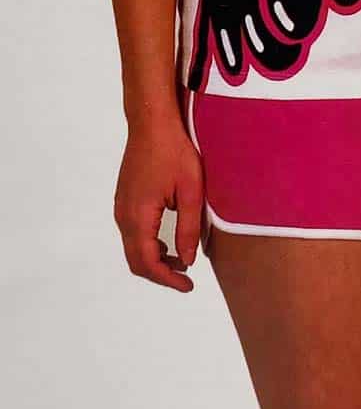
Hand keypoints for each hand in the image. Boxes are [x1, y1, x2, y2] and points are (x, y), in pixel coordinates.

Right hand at [113, 110, 204, 291]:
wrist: (152, 122)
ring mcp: (121, 207)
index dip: (167, 279)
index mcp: (139, 215)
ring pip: (133, 247)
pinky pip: (132, 233)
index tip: (187, 285)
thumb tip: (187, 260)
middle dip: (160, 273)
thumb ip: (189, 228)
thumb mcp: (191, 191)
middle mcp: (124, 215)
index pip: (148, 262)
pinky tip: (168, 241)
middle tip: (185, 278)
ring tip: (180, 261)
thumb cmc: (174, 151)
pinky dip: (148, 245)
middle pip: (136, 260)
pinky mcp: (124, 199)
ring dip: (154, 259)